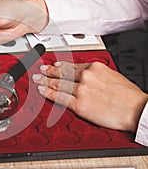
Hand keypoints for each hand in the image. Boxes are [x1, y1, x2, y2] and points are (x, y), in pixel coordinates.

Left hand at [32, 61, 147, 131]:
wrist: (137, 109)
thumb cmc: (129, 95)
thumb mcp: (112, 75)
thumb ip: (96, 74)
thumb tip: (86, 73)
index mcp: (94, 67)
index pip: (72, 66)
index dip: (61, 65)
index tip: (54, 64)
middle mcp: (86, 77)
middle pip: (62, 73)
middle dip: (49, 71)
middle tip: (40, 70)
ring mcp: (81, 90)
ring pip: (58, 84)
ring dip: (45, 81)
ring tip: (37, 79)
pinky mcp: (79, 105)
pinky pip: (60, 98)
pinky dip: (49, 93)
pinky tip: (42, 90)